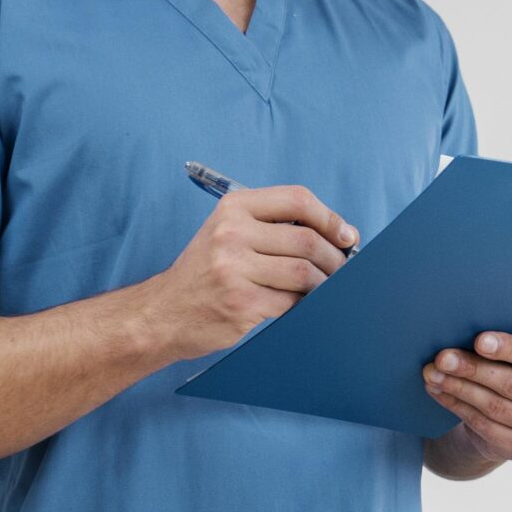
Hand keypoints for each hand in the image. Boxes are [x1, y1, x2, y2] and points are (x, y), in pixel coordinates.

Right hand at [150, 185, 354, 358]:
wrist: (164, 313)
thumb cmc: (206, 273)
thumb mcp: (228, 232)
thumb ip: (273, 226)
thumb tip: (338, 233)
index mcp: (233, 208)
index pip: (296, 199)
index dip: (330, 217)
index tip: (347, 235)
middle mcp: (232, 233)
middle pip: (307, 240)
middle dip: (335, 258)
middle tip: (342, 269)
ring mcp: (234, 269)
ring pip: (304, 272)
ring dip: (324, 283)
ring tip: (324, 288)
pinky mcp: (241, 302)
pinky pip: (292, 301)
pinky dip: (305, 304)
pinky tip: (302, 304)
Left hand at [420, 333, 511, 462]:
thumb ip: (510, 345)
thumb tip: (466, 329)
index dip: (509, 347)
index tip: (479, 341)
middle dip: (473, 369)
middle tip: (442, 357)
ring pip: (494, 406)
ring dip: (458, 388)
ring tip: (433, 373)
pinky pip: (484, 425)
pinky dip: (456, 406)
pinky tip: (438, 391)